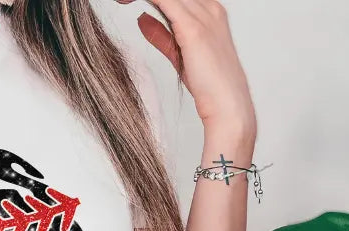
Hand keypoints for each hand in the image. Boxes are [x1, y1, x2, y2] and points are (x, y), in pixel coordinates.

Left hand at [118, 0, 255, 138]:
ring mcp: (203, 16)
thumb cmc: (208, 83)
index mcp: (210, 10)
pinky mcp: (193, 29)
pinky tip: (125, 2)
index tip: (127, 1)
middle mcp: (209, 7)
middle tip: (121, 1)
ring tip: (122, 1)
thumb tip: (142, 18)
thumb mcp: (179, 52)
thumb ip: (161, 33)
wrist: (227, 103)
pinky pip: (163, 0)